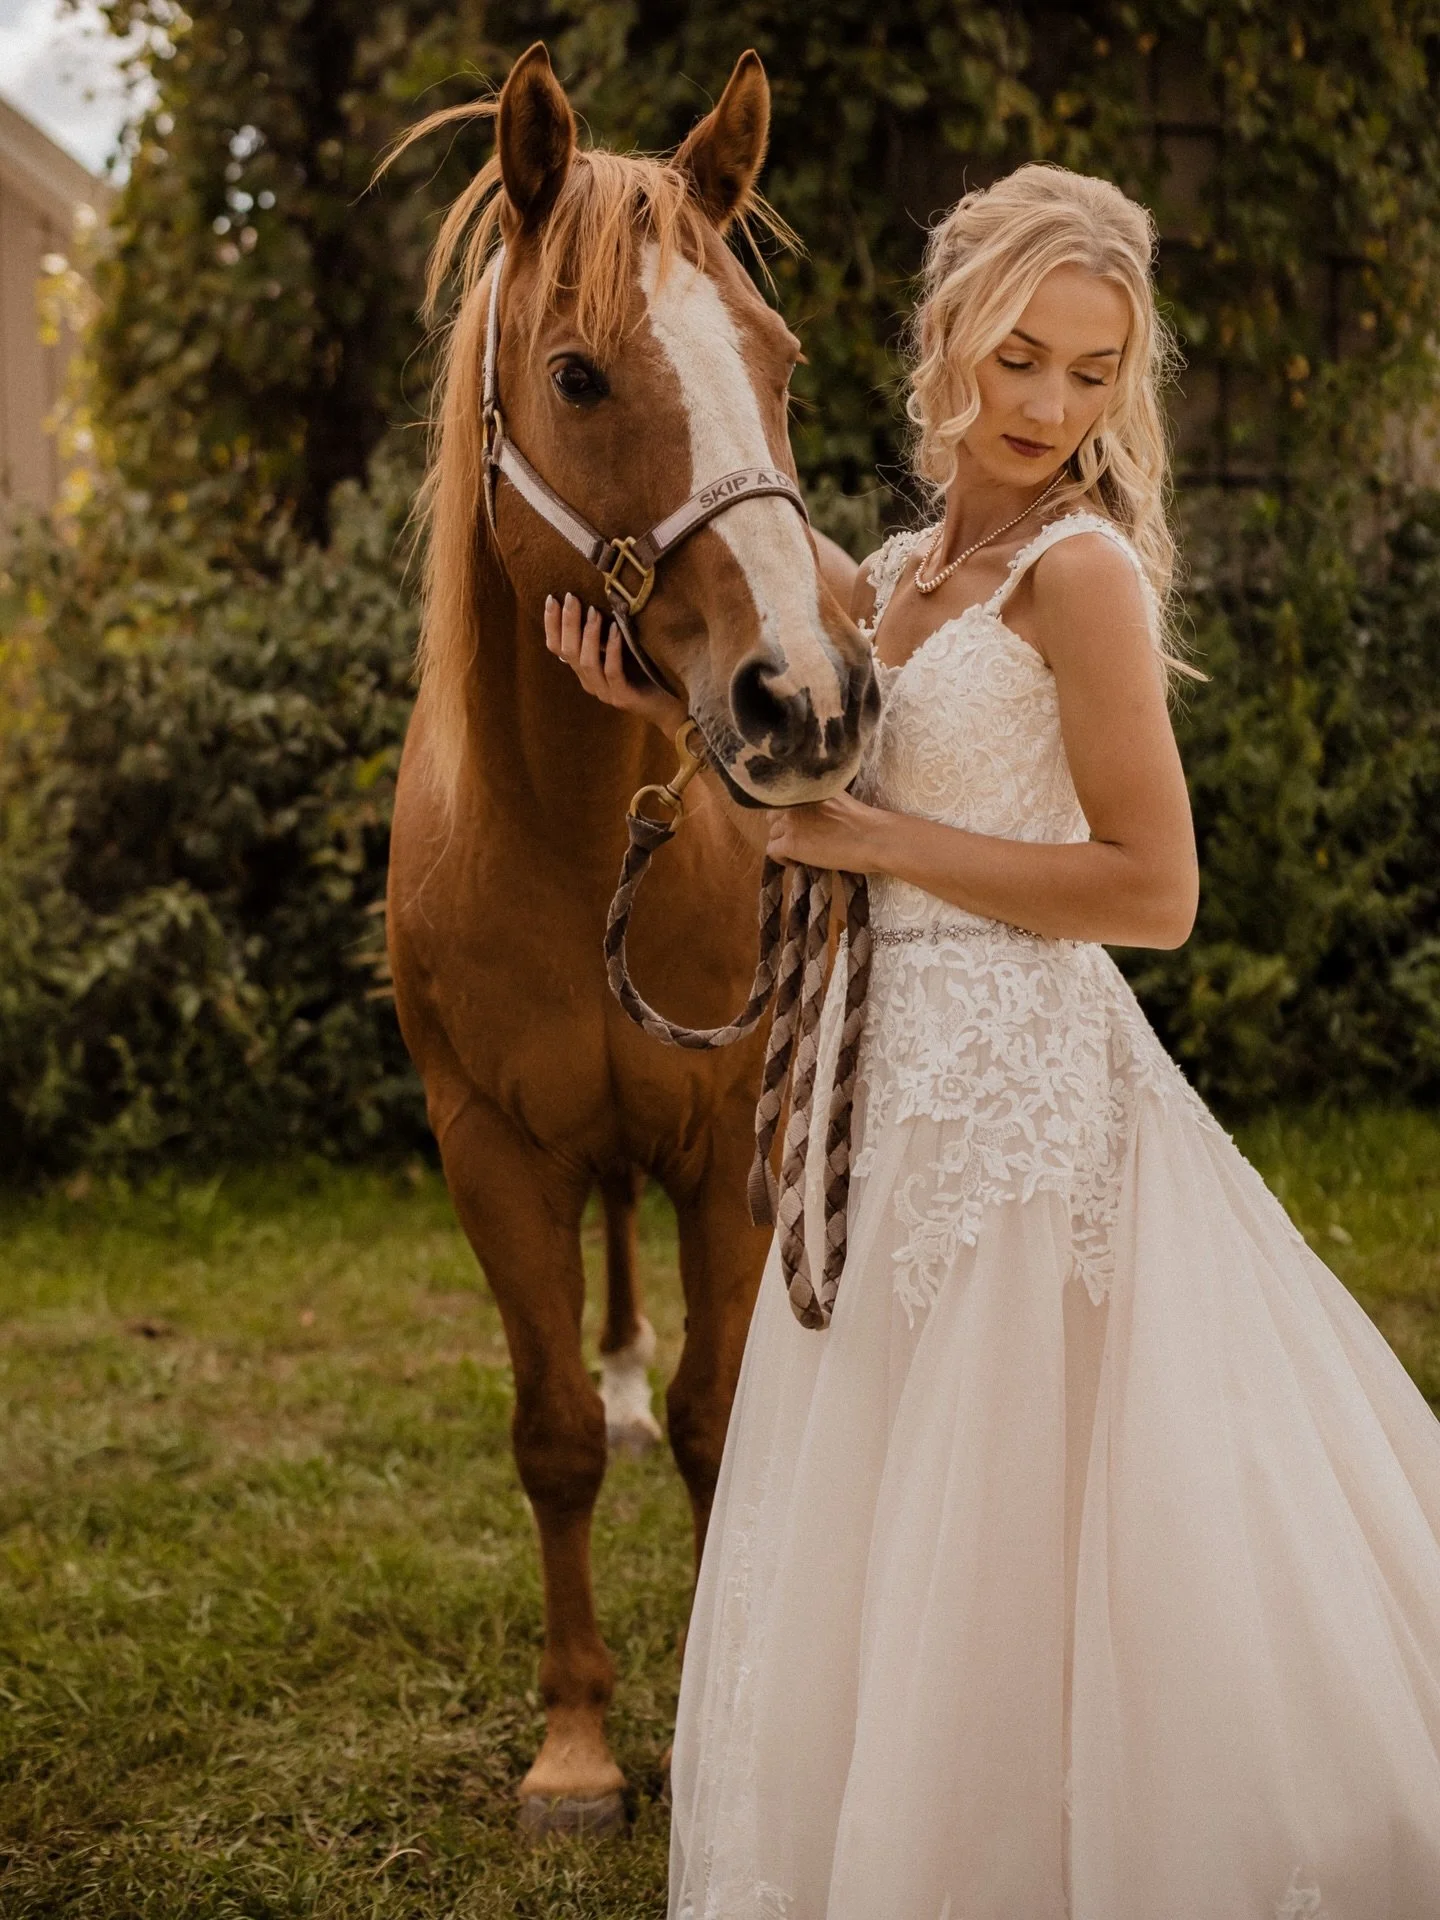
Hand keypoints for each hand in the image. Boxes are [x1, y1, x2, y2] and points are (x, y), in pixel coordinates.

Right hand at [544, 592, 687, 735]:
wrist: (672, 704)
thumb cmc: (647, 670)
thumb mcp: (621, 648)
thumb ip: (605, 634)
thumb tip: (597, 598)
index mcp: (584, 670)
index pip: (558, 647)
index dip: (551, 623)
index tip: (552, 598)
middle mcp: (590, 681)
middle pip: (568, 651)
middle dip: (568, 622)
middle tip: (572, 597)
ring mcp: (605, 691)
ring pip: (586, 662)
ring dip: (589, 634)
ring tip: (594, 610)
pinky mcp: (622, 697)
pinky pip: (613, 672)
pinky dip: (612, 649)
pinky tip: (616, 629)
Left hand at [765, 793, 889, 874]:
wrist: (872, 838)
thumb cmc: (864, 822)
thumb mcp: (838, 798)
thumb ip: (820, 800)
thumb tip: (812, 811)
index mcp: (807, 789)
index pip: (783, 800)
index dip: (789, 815)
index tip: (800, 825)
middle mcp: (795, 802)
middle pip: (773, 816)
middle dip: (783, 828)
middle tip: (798, 839)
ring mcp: (790, 823)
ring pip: (772, 834)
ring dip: (783, 843)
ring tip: (799, 852)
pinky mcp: (790, 843)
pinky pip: (772, 851)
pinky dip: (782, 858)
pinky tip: (796, 862)